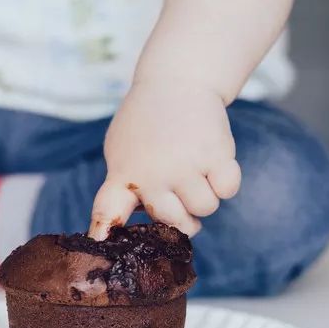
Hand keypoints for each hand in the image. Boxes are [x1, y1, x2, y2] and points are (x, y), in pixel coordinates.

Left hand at [90, 80, 240, 238]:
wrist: (176, 82)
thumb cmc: (146, 122)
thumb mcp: (120, 150)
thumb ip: (122, 186)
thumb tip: (120, 226)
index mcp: (123, 175)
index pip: (107, 211)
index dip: (103, 233)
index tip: (100, 245)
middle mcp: (152, 175)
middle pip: (176, 223)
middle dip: (184, 214)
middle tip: (181, 189)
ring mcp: (185, 165)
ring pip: (205, 208)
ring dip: (206, 194)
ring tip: (195, 169)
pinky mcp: (216, 154)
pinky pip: (228, 190)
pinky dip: (226, 181)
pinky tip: (213, 161)